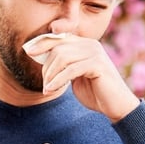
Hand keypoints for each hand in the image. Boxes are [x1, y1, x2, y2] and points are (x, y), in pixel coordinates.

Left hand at [25, 35, 139, 121]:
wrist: (116, 105)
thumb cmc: (95, 92)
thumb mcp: (75, 75)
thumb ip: (64, 65)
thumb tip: (41, 55)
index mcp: (85, 44)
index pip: (59, 38)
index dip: (42, 42)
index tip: (28, 51)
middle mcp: (91, 44)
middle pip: (58, 48)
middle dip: (46, 67)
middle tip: (45, 85)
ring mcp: (95, 53)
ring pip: (62, 57)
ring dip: (50, 75)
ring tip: (48, 89)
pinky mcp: (97, 65)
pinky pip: (70, 70)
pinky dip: (57, 80)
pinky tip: (50, 90)